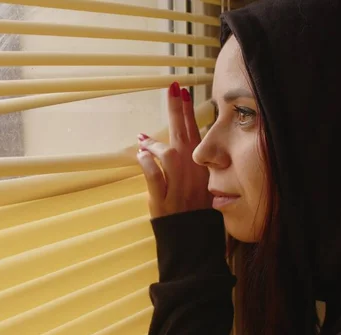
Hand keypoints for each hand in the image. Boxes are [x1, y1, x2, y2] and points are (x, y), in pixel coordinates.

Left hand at [136, 82, 211, 217]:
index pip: (195, 133)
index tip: (183, 91)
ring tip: (143, 141)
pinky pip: (154, 177)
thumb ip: (183, 163)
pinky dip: (146, 164)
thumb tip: (154, 141)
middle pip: (184, 136)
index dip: (188, 112)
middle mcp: (192, 174)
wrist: (192, 240)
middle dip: (177, 110)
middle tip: (173, 88)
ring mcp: (178, 187)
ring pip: (168, 155)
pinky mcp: (163, 201)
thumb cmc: (194, 211)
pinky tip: (140, 155)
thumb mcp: (197, 184)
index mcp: (201, 168)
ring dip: (154, 145)